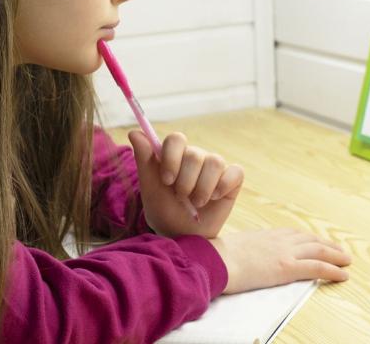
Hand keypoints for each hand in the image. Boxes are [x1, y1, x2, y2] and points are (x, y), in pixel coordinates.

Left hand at [128, 130, 243, 238]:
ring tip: (196, 203)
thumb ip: (143, 159)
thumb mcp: (150, 188)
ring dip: (203, 188)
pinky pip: (235, 172)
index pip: (176, 139)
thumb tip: (134, 132)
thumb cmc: (165, 211)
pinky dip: (223, 186)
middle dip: (185, 182)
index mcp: (175, 155)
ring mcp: (214, 167)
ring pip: (215, 162)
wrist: (184, 236)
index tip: (166, 181)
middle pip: (194, 154)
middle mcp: (196, 157)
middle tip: (181, 197)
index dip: (172, 158)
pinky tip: (215, 197)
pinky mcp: (232, 179)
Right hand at [208, 228, 351, 293]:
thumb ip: (247, 247)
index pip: (292, 233)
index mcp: (265, 234)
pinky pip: (316, 267)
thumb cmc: (220, 255)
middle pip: (308, 239)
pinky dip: (332, 270)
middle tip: (339, 249)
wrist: (216, 259)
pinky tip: (342, 274)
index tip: (316, 240)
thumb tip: (244, 253)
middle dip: (326, 244)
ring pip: (317, 250)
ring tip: (346, 259)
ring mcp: (283, 252)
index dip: (307, 237)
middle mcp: (278, 240)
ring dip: (335, 255)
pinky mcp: (286, 267)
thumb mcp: (236, 245)